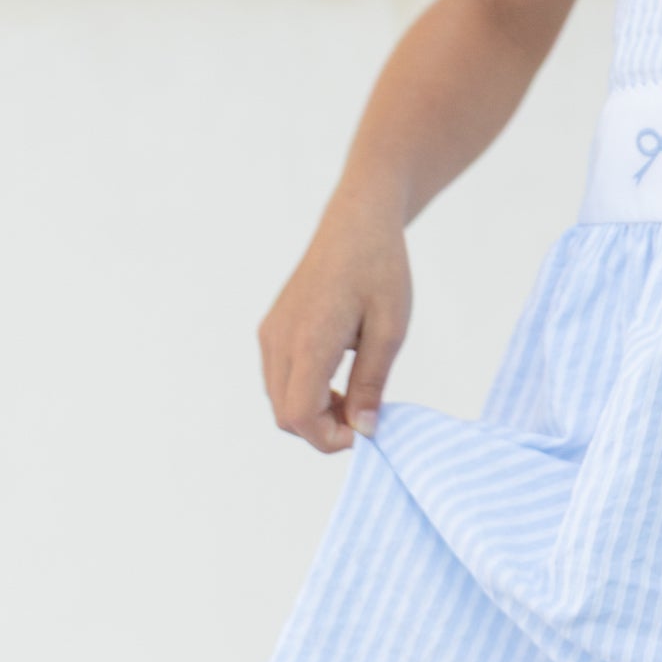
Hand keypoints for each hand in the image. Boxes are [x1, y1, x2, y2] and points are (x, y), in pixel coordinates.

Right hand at [258, 207, 412, 453]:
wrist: (356, 223)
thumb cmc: (379, 269)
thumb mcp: (390, 329)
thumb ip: (372, 383)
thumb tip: (364, 430)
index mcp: (308, 341)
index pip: (299, 415)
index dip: (329, 438)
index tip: (365, 433)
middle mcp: (279, 340)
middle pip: (284, 414)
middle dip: (323, 429)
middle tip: (365, 417)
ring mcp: (271, 333)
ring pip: (279, 399)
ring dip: (313, 412)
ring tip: (356, 397)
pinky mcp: (272, 328)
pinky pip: (279, 377)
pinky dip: (304, 392)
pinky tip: (338, 379)